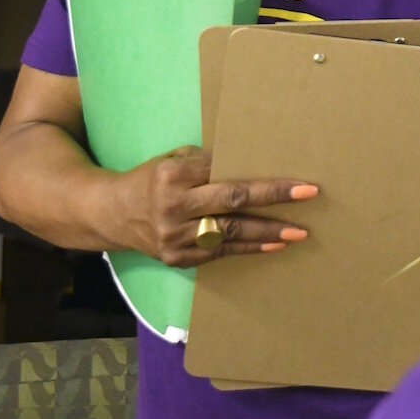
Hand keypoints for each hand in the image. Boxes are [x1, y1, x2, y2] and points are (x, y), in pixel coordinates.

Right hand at [116, 146, 316, 267]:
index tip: (294, 177)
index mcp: (173, 176)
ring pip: (229, 233)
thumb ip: (207, 162)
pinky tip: (274, 245)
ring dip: (268, 232)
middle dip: (273, 197)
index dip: (260, 176)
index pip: (225, 172)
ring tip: (300, 232)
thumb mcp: (173, 161)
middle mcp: (172, 206)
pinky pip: (219, 253)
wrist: (111, 214)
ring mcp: (173, 236)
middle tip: (308, 195)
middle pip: (232, 200)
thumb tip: (253, 160)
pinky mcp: (175, 258)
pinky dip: (248, 248)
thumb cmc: (152, 179)